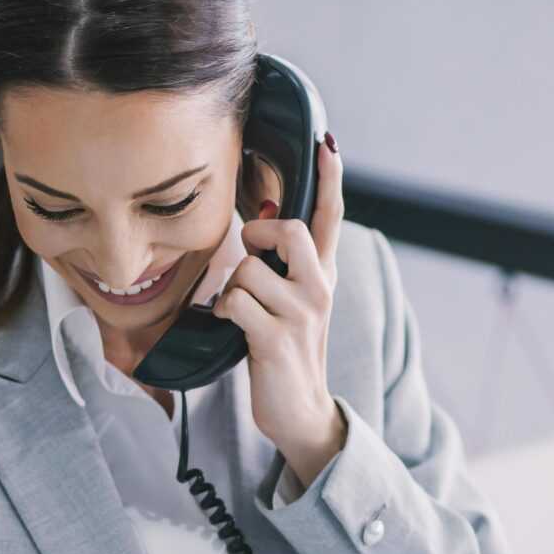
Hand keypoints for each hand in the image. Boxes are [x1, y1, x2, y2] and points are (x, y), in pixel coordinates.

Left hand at [212, 133, 346, 482]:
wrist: (300, 410)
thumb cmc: (285, 348)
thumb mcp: (292, 300)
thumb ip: (283, 262)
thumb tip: (261, 217)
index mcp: (324, 274)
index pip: (331, 216)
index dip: (330, 178)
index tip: (327, 142)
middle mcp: (320, 288)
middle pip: (287, 230)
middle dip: (256, 237)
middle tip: (251, 258)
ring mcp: (301, 313)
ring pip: (248, 269)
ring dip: (231, 288)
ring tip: (240, 311)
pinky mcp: (275, 338)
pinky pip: (234, 302)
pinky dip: (222, 310)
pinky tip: (230, 325)